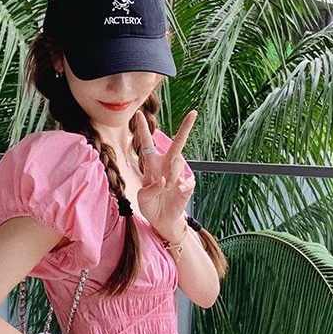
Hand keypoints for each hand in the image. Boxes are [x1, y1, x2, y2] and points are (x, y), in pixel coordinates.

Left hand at [134, 108, 196, 236]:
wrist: (161, 221)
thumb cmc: (149, 206)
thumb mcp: (142, 198)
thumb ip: (150, 188)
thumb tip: (164, 181)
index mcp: (152, 164)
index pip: (147, 143)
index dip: (143, 129)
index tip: (139, 113)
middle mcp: (166, 165)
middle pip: (177, 143)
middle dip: (186, 128)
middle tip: (193, 113)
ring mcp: (178, 174)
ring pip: (179, 163)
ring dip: (172, 174)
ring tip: (167, 187)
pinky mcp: (187, 185)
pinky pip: (188, 180)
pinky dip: (183, 186)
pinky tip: (178, 191)